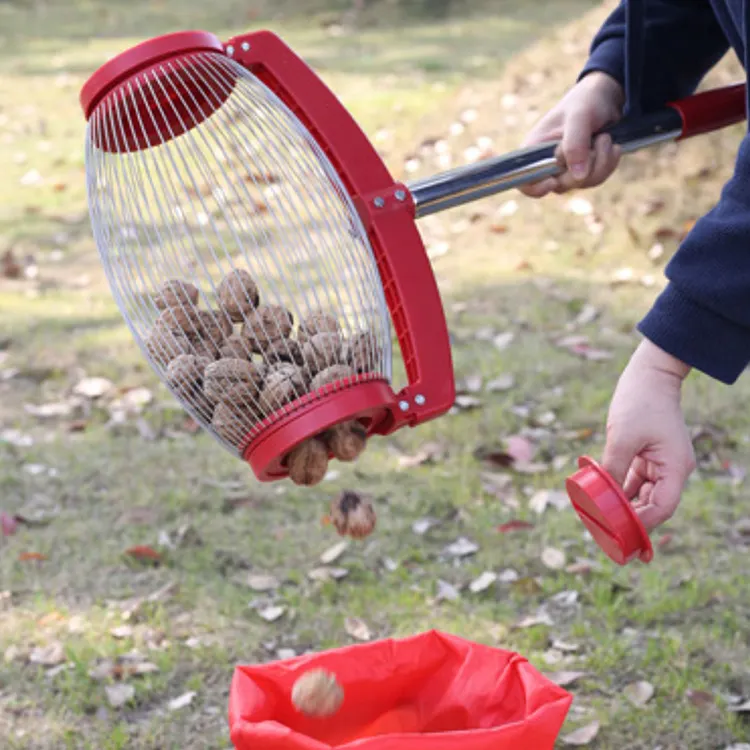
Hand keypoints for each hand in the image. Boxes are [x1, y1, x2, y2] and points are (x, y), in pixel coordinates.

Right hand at [519, 71, 625, 197]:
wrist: (605, 97)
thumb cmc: (585, 100)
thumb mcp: (579, 116)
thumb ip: (575, 144)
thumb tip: (578, 177)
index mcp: (534, 150)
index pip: (525, 182)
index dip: (536, 188)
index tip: (553, 181)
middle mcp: (546, 163)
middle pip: (561, 185)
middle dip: (585, 166)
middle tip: (600, 139)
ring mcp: (565, 169)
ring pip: (581, 183)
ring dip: (601, 163)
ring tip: (606, 138)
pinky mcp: (582, 171)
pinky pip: (595, 179)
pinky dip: (608, 164)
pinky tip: (611, 146)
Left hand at [601, 339, 695, 530]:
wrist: (649, 375)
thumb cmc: (639, 402)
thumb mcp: (621, 438)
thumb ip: (613, 469)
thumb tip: (601, 497)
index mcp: (675, 468)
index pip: (661, 507)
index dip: (641, 524)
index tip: (618, 534)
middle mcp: (671, 470)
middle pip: (652, 506)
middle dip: (629, 519)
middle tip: (603, 532)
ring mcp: (661, 464)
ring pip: (641, 495)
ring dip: (621, 505)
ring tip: (598, 519)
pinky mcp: (648, 457)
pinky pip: (634, 481)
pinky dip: (619, 489)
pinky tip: (600, 498)